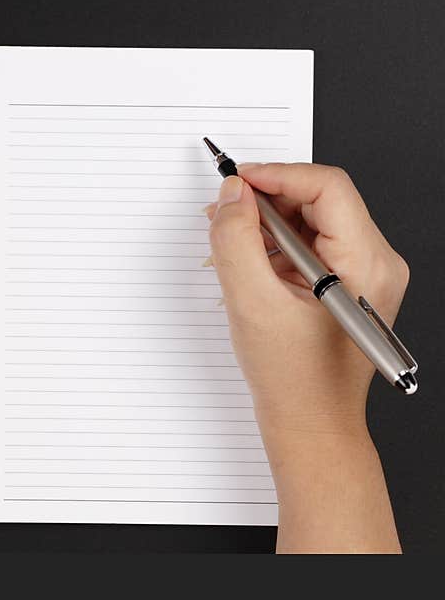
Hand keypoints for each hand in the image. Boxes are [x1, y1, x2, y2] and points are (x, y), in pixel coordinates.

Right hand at [205, 164, 406, 552]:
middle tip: (223, 212)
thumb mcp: (251, 302)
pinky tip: (247, 264)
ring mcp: (364, 273)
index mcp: (367, 263)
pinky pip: (309, 245)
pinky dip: (274, 246)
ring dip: (266, 225)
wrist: (310, 424)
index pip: (327, 187)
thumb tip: (232, 196)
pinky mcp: (347, 283)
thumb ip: (235, 240)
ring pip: (311, 221)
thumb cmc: (293, 379)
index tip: (236, 181)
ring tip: (228, 243)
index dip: (276, 175)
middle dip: (266, 201)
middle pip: (319, 201)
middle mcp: (375, 262)